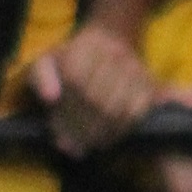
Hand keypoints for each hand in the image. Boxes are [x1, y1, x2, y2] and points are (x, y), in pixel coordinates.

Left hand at [27, 21, 159, 157]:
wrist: (110, 43)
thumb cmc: (71, 60)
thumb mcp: (47, 63)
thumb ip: (41, 77)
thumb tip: (51, 98)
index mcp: (85, 45)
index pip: (75, 81)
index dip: (66, 111)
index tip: (58, 133)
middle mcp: (113, 52)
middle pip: (97, 100)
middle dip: (82, 128)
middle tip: (72, 149)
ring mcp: (134, 67)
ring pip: (117, 110)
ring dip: (101, 134)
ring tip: (88, 146)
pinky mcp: (150, 82)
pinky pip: (136, 113)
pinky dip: (120, 131)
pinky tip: (107, 140)